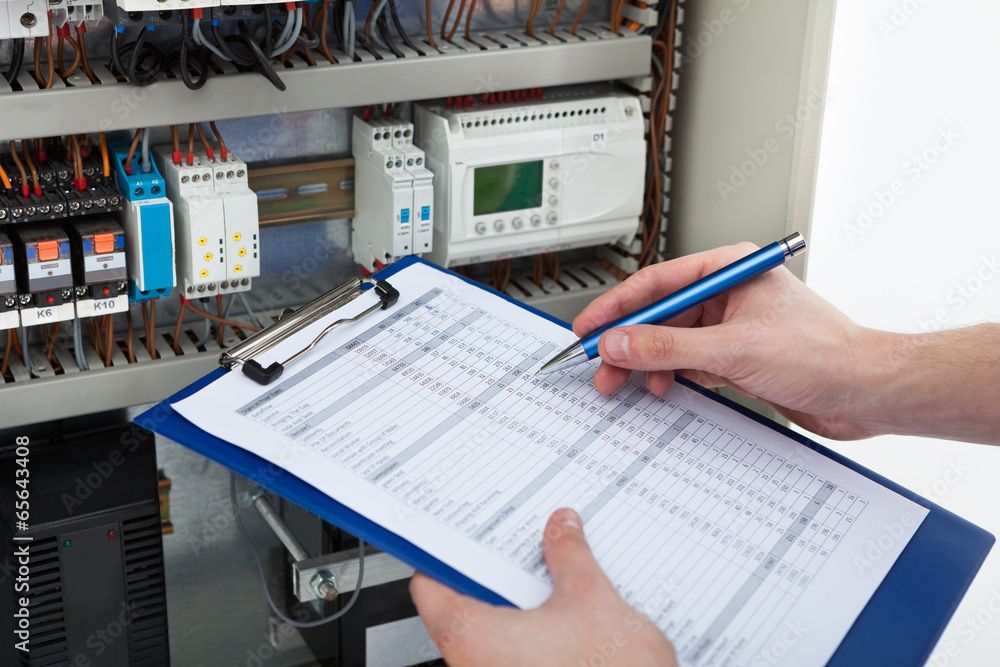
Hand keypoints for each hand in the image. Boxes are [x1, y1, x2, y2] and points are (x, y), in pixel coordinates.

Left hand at [410, 509, 676, 666]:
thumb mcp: (592, 600)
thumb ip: (571, 558)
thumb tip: (562, 529)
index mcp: (472, 637)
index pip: (430, 587)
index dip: (448, 556)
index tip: (469, 539)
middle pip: (464, 609)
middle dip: (498, 578)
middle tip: (523, 550)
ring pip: (492, 638)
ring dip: (519, 610)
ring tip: (552, 582)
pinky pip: (513, 660)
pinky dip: (532, 640)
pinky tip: (565, 624)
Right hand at [573, 243, 885, 439]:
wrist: (868, 393)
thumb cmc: (826, 354)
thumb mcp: (733, 349)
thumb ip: (669, 346)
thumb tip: (620, 342)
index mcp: (730, 269)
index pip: (657, 283)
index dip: (616, 307)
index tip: (587, 328)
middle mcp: (729, 293)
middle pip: (660, 314)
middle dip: (628, 342)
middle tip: (599, 366)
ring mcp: (733, 326)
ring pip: (672, 342)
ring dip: (649, 364)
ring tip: (627, 385)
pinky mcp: (739, 357)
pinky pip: (690, 363)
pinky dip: (673, 376)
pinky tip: (664, 389)